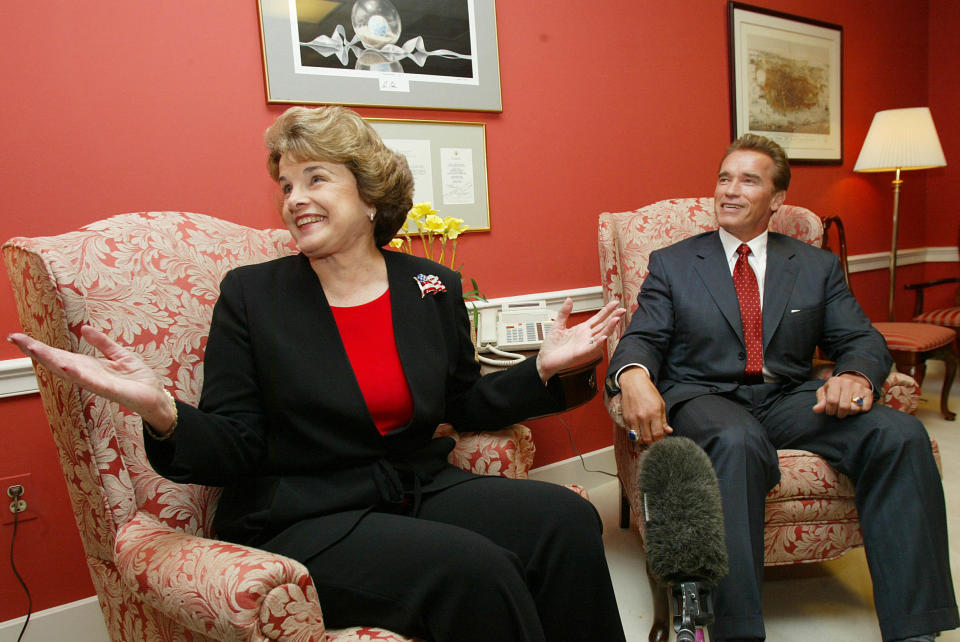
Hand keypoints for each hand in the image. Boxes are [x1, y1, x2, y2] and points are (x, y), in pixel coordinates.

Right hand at [8, 325, 174, 432]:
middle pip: (57, 362)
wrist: (155, 397)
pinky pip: (92, 382)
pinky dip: (79, 374)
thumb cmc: (138, 379)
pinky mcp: (111, 390)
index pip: (60, 355)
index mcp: (88, 367)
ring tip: (33, 348)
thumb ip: (102, 343)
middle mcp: (87, 376)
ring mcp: (97, 384)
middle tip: (15, 339)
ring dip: (51, 360)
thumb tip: (84, 329)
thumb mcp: (120, 354)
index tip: (20, 337)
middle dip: (37, 351)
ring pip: (69, 371)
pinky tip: (66, 366)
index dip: (40, 347)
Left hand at [536, 298, 624, 380]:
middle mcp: (586, 336)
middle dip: (613, 317)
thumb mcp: (558, 325)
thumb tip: (569, 299)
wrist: (545, 359)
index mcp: (582, 329)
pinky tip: (604, 336)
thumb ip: (564, 312)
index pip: (598, 318)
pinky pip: (592, 347)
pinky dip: (599, 342)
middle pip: (603, 325)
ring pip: (601, 335)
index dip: (607, 310)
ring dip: (609, 328)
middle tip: (622, 309)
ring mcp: (585, 344)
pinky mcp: (582, 353)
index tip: (615, 303)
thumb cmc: (552, 346)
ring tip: (616, 319)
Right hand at [617, 366, 671, 444]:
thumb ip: (664, 420)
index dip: (660, 439)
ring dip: (643, 440)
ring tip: (646, 435)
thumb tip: (668, 431)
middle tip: (654, 437)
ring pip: (638, 439)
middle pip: (648, 439)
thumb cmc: (648, 392)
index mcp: (655, 413)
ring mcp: (633, 418)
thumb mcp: (661, 404)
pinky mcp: (626, 418)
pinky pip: (630, 433)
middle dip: (652, 441)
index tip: (661, 437)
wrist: (633, 383)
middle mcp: (643, 416)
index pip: (658, 434)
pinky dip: (635, 435)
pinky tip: (639, 431)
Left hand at [813, 372, 872, 417]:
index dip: (830, 410)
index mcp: (835, 382)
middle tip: (838, 412)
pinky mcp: (869, 393)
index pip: (832, 402)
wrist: (852, 380)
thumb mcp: (824, 392)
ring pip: (855, 408)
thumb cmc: (835, 389)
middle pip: (844, 407)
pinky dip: (860, 411)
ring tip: (846, 409)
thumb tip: (816, 409)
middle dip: (840, 414)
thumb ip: (820, 401)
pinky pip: (865, 409)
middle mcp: (848, 383)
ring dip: (849, 413)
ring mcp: (859, 387)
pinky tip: (855, 407)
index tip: (830, 411)